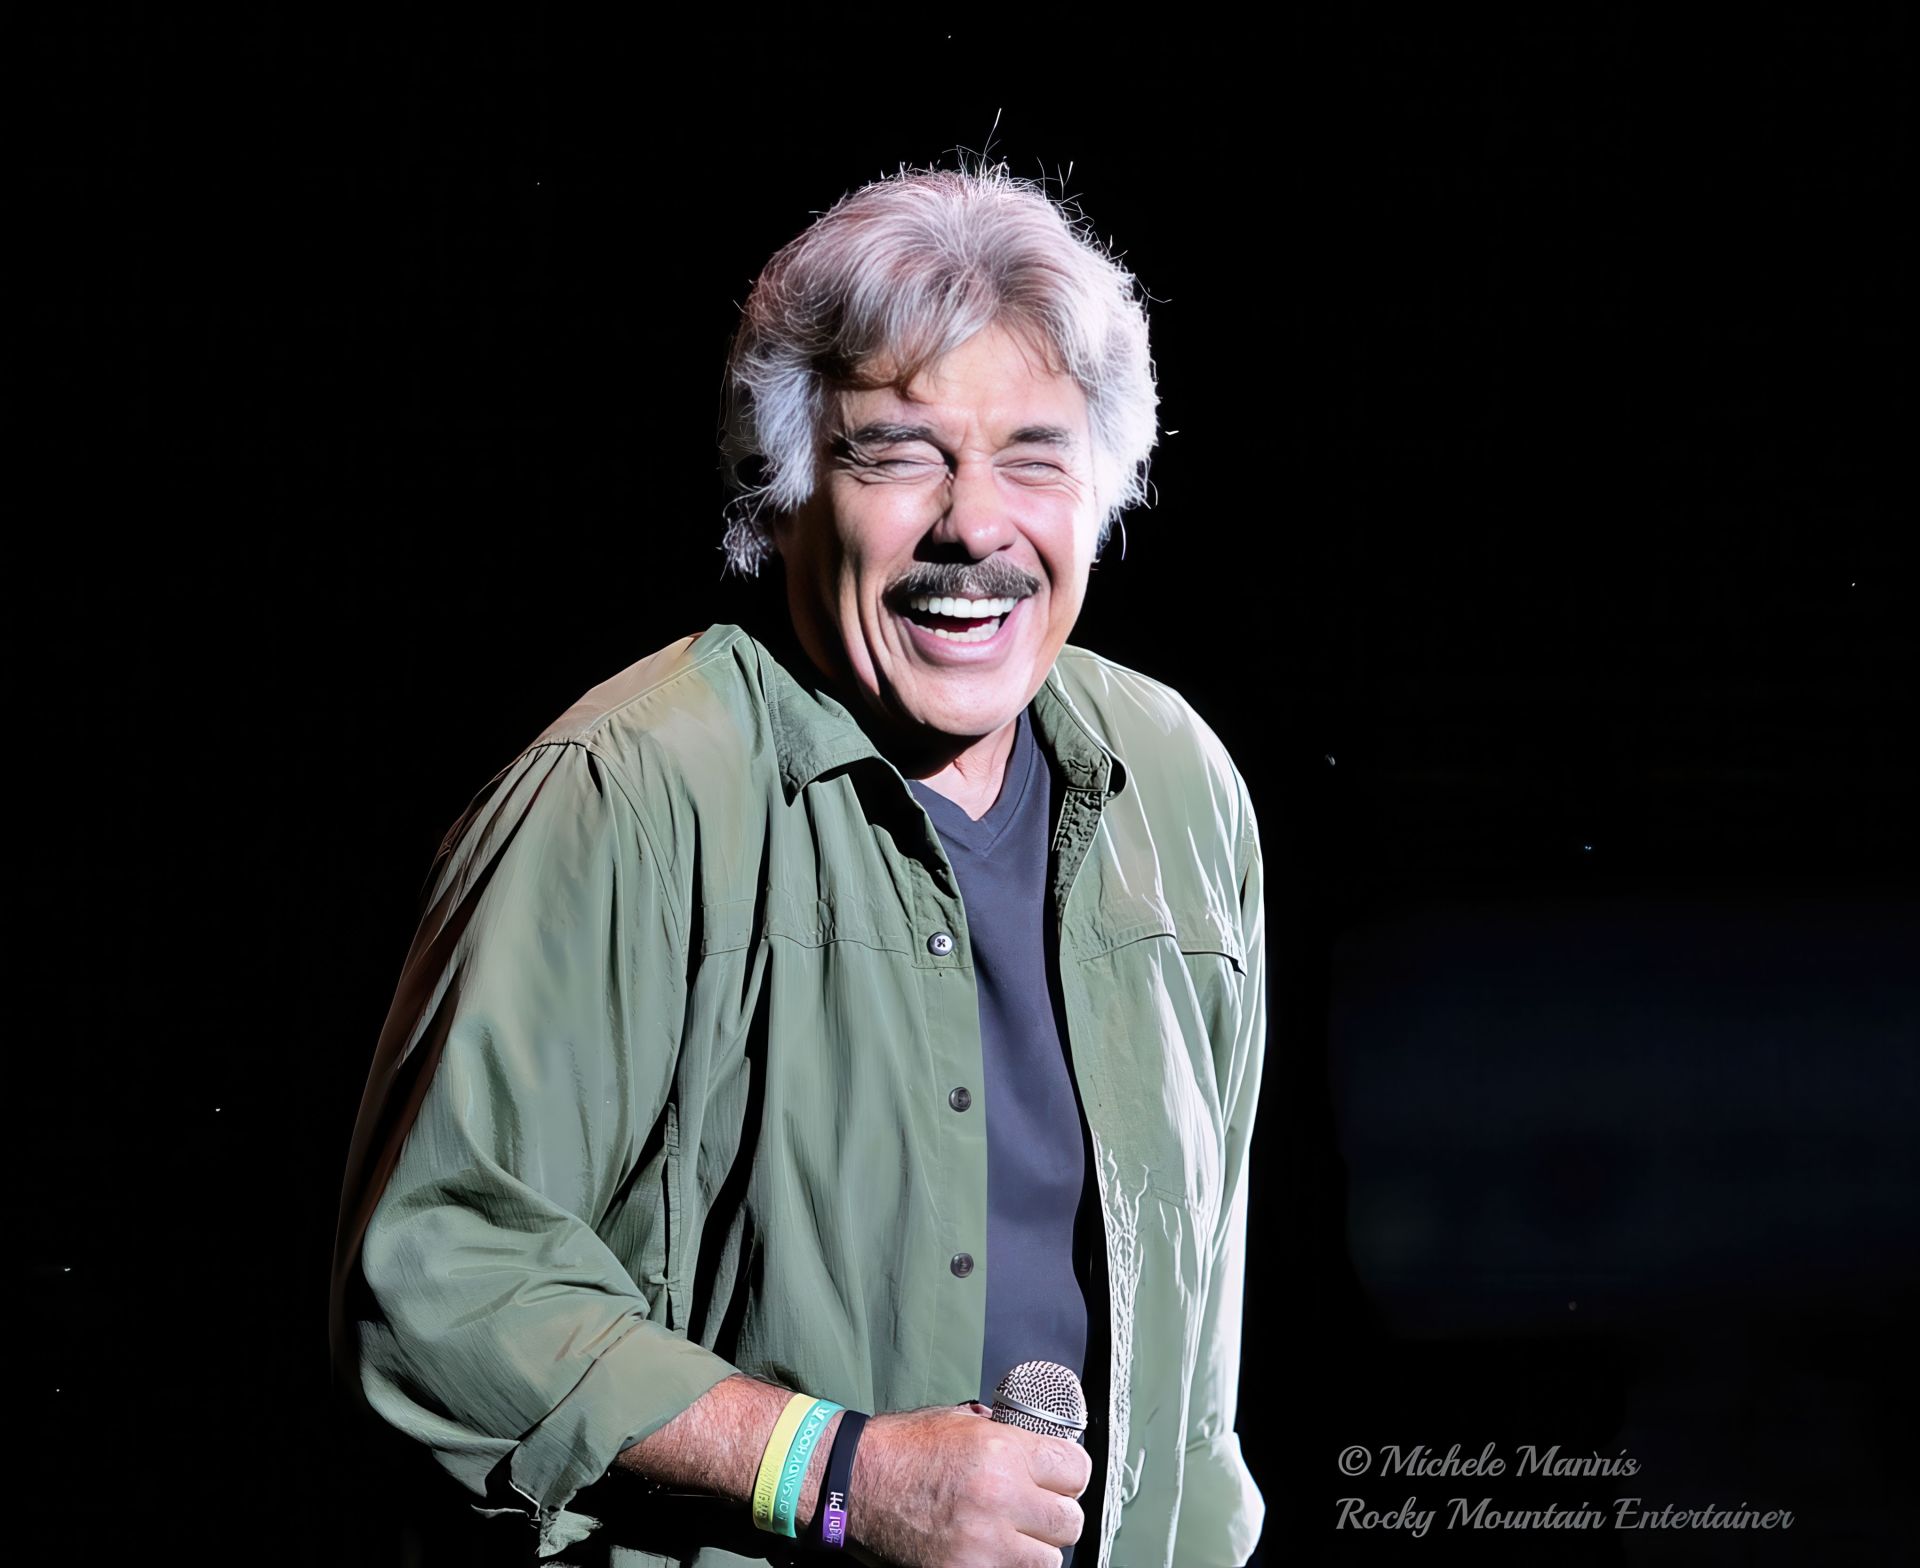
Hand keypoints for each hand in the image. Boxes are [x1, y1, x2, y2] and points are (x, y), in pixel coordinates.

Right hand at [844, 1400, 1090, 1566]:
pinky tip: (991, 1551)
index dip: (1069, 1475)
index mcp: (1002, 1452)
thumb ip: (1008, 1436)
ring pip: (1049, 1560)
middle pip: (1070, 1521)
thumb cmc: (906, 1446)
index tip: (1059, 1478)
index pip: (1077, 1471)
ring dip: (1036, 1548)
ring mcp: (983, 1544)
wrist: (856, 1482)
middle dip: (1056, 1515)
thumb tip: (1042, 1448)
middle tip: (1036, 1510)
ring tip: (1011, 1535)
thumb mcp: (961, 1422)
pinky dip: (1007, 1565)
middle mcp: (1000, 1497)